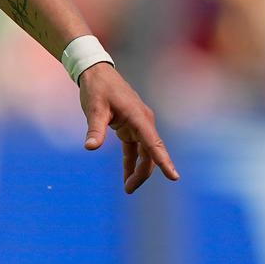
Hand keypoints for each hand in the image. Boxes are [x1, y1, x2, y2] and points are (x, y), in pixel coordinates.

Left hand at [79, 63, 179, 193]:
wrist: (97, 73)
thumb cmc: (97, 89)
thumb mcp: (94, 108)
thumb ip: (94, 129)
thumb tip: (90, 147)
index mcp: (138, 117)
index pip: (153, 143)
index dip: (163, 161)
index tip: (174, 177)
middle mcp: (143, 122)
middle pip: (150, 153)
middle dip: (142, 173)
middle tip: (128, 190)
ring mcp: (139, 125)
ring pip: (144, 153)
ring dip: (137, 170)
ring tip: (128, 188)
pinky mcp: (131, 127)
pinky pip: (135, 149)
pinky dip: (131, 162)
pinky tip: (126, 176)